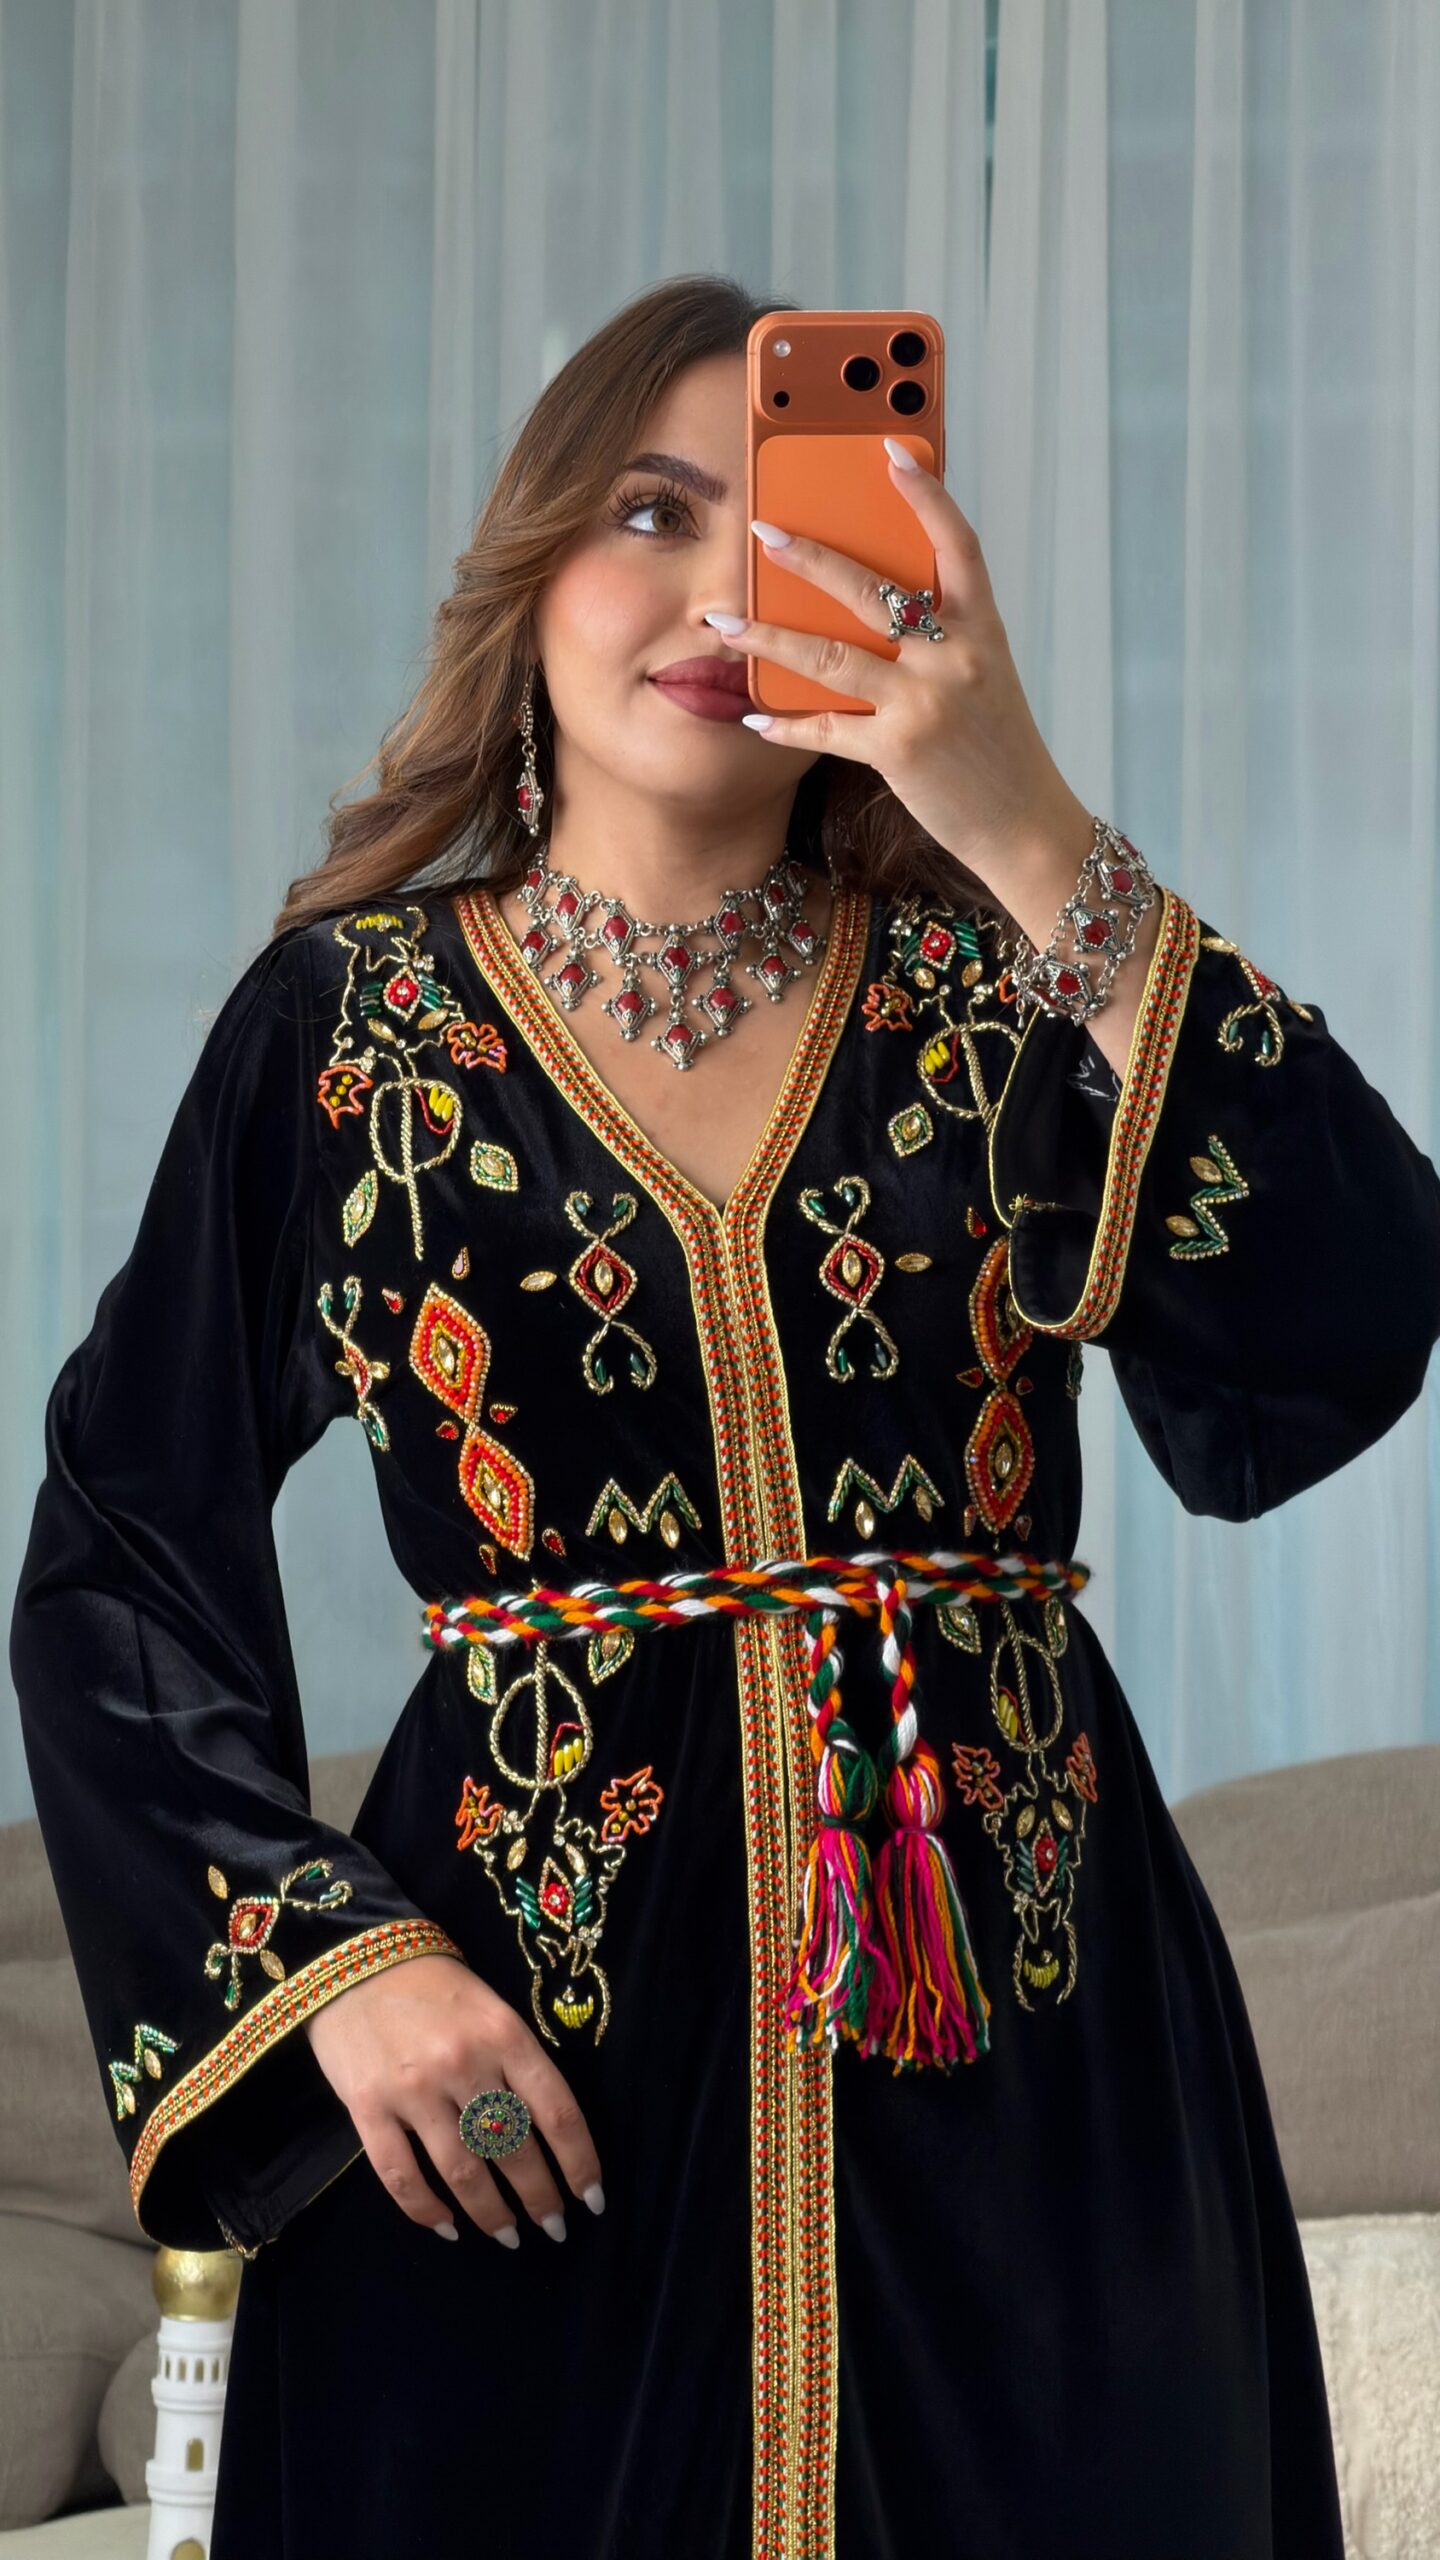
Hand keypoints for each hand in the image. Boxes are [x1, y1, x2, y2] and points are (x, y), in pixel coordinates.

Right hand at [303, 1951, 604, 2247]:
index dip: (580, 2164)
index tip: (592, 2199)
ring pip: (463, 2173)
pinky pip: (401, 2177)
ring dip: (491, 2214)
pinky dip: (426, 2211)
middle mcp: (464, 2064)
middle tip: (554, 2227)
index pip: (556, 2113)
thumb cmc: (434, 1986)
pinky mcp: (367, 2107)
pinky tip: (447, 2227)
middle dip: (541, 2199)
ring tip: (508, 2236)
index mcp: (505, 2035)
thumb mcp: (491, 2008)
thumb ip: (516, 2063)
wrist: (353, 1958)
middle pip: (514, 2151)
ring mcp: (413, 2089)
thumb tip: (545, 2133)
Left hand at [712, 445, 1088, 891]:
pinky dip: (787, 724)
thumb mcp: (984, 676)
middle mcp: (955, 656)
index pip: (959, 545)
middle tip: (764, 532)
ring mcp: (925, 702)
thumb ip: (942, 637)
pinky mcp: (899, 750)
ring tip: (723, 624)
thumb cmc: (999, 748)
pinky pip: (828, 728)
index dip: (927, 496)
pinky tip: (754, 718)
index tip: (891, 452)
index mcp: (982, 628)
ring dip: (769, 638)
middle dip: (811, 559)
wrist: (1026, 825)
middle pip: (872, 591)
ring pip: (831, 657)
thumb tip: (876, 604)